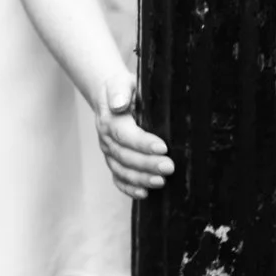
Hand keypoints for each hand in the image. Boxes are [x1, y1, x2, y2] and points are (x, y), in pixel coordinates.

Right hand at [95, 73, 173, 198]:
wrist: (108, 94)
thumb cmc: (121, 89)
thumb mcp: (122, 83)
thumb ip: (120, 91)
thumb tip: (119, 104)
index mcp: (110, 121)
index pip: (126, 136)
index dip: (143, 144)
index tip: (162, 147)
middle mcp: (106, 140)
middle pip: (126, 157)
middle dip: (148, 164)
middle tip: (169, 167)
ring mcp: (109, 153)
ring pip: (123, 171)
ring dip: (142, 179)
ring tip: (160, 182)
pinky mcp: (114, 161)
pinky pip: (119, 179)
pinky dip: (130, 188)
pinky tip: (144, 193)